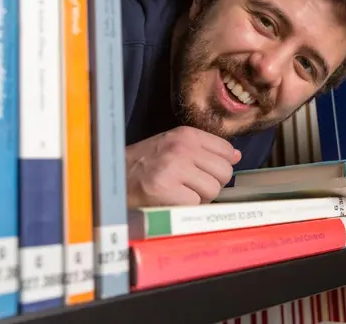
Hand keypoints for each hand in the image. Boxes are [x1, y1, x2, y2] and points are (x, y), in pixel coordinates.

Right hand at [125, 126, 241, 207]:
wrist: (109, 178)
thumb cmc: (143, 165)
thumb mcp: (173, 147)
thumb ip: (204, 150)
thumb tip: (235, 156)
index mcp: (185, 135)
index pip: (226, 150)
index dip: (219, 167)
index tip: (204, 173)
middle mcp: (181, 148)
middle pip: (224, 172)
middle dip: (212, 184)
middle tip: (190, 187)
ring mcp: (173, 168)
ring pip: (213, 190)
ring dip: (200, 198)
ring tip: (179, 194)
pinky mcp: (164, 190)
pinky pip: (195, 204)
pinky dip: (186, 209)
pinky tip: (170, 202)